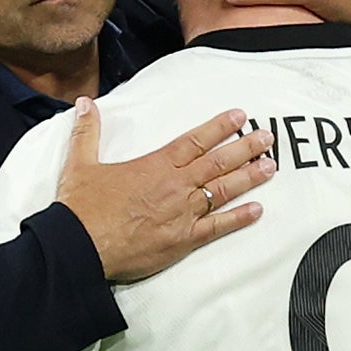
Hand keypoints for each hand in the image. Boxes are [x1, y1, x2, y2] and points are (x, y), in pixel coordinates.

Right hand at [56, 98, 273, 284]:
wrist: (81, 248)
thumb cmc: (81, 209)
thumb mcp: (79, 164)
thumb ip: (86, 132)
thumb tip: (84, 103)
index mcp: (155, 165)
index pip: (195, 140)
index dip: (219, 127)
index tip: (240, 116)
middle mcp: (175, 186)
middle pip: (218, 162)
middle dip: (245, 147)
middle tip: (267, 137)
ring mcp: (182, 213)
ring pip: (223, 190)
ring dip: (249, 177)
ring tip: (271, 166)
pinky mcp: (182, 240)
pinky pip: (217, 227)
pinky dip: (239, 218)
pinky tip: (258, 211)